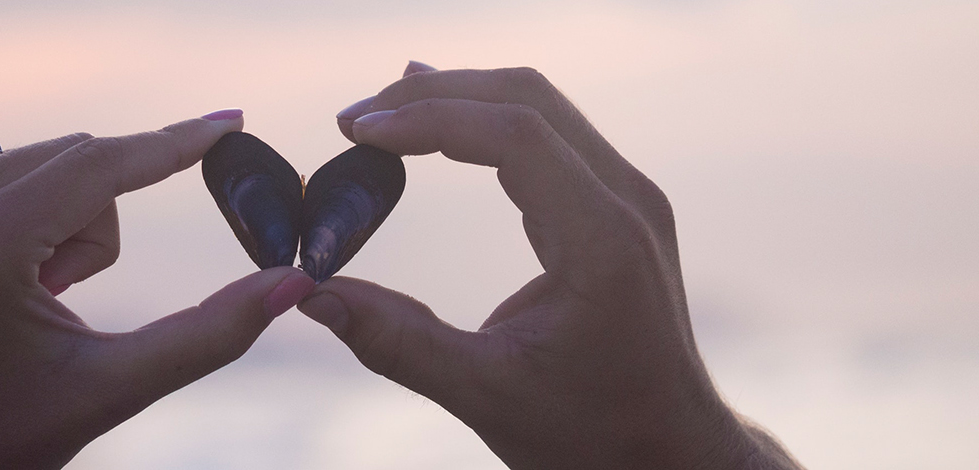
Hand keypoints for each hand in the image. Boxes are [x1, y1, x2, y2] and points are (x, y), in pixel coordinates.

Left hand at [0, 112, 316, 468]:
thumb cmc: (6, 429)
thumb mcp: (115, 387)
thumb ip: (211, 334)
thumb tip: (291, 284)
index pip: (99, 165)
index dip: (174, 144)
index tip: (231, 124)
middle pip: (77, 160)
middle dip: (98, 226)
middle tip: (65, 297)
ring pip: (44, 162)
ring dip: (65, 220)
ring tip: (36, 296)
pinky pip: (2, 172)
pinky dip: (27, 215)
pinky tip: (7, 281)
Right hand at [303, 63, 801, 468]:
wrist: (669, 450)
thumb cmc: (591, 433)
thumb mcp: (485, 394)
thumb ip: (396, 341)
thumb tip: (309, 295)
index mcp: (602, 241)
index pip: (515, 134)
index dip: (430, 118)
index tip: (358, 131)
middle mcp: (627, 202)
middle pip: (526, 99)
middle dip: (434, 94)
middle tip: (354, 118)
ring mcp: (629, 199)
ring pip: (539, 107)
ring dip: (458, 99)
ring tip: (381, 114)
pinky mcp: (617, 208)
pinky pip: (549, 136)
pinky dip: (486, 123)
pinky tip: (439, 125)